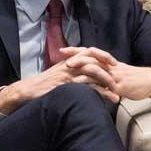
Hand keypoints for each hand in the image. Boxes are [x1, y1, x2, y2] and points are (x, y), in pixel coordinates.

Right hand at [0, 48, 119, 113]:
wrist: (29, 90)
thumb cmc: (45, 84)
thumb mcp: (60, 73)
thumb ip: (72, 71)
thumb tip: (86, 76)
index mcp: (70, 60)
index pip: (90, 53)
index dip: (103, 56)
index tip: (115, 63)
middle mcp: (71, 64)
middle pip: (94, 60)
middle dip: (109, 68)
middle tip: (120, 77)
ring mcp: (69, 73)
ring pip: (93, 73)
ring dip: (107, 83)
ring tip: (117, 93)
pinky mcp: (67, 84)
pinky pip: (86, 86)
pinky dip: (99, 92)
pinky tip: (106, 98)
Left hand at [60, 47, 150, 102]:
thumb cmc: (134, 79)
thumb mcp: (118, 73)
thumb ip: (104, 72)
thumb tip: (90, 74)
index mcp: (109, 62)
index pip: (90, 53)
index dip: (76, 51)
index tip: (62, 50)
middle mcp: (110, 66)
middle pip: (91, 57)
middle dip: (76, 57)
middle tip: (62, 58)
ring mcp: (115, 76)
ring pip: (95, 69)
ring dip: (81, 69)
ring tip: (67, 71)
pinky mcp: (119, 86)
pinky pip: (104, 85)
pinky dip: (92, 85)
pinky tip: (84, 88)